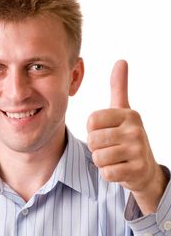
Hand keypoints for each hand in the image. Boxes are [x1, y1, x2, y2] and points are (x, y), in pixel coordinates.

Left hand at [87, 60, 167, 214]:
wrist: (144, 169)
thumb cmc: (128, 137)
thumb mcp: (124, 111)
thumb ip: (119, 87)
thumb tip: (121, 61)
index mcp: (128, 114)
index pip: (91, 122)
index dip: (93, 131)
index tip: (106, 132)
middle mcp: (135, 130)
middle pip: (93, 140)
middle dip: (96, 148)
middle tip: (111, 148)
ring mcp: (138, 150)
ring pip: (98, 158)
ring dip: (102, 161)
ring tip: (115, 158)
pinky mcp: (137, 170)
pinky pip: (107, 173)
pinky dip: (109, 174)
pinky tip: (120, 169)